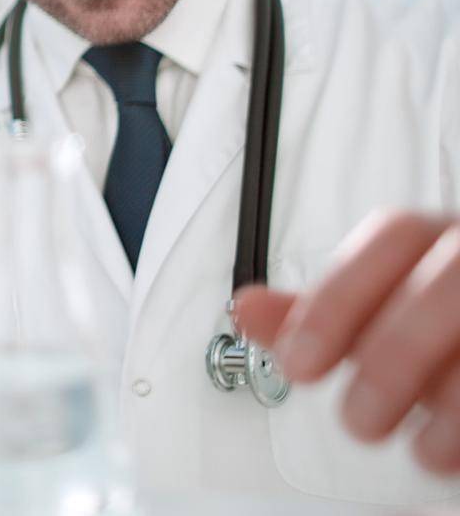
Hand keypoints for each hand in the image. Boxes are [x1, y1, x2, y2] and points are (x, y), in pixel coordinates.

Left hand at [233, 210, 459, 475]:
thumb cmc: (442, 325)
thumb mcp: (382, 312)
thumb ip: (322, 312)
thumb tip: (247, 308)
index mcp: (444, 236)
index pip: (394, 238)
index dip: (338, 301)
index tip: (299, 364)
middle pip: (445, 290)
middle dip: (390, 362)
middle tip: (360, 420)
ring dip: (448, 406)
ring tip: (421, 448)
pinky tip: (455, 450)